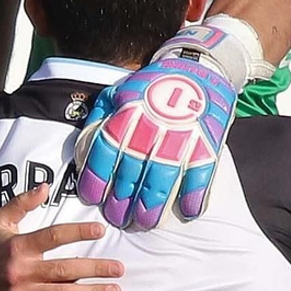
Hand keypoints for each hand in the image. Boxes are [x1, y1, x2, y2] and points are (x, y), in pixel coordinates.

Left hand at [74, 40, 239, 229]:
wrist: (198, 68)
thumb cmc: (152, 87)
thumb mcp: (118, 92)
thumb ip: (99, 120)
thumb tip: (83, 153)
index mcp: (127, 113)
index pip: (105, 152)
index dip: (96, 179)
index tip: (93, 198)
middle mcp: (152, 127)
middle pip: (131, 172)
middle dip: (121, 202)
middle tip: (118, 218)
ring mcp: (181, 136)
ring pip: (162, 180)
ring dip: (151, 207)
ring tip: (144, 222)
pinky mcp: (207, 143)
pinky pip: (200, 175)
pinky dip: (193, 196)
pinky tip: (186, 212)